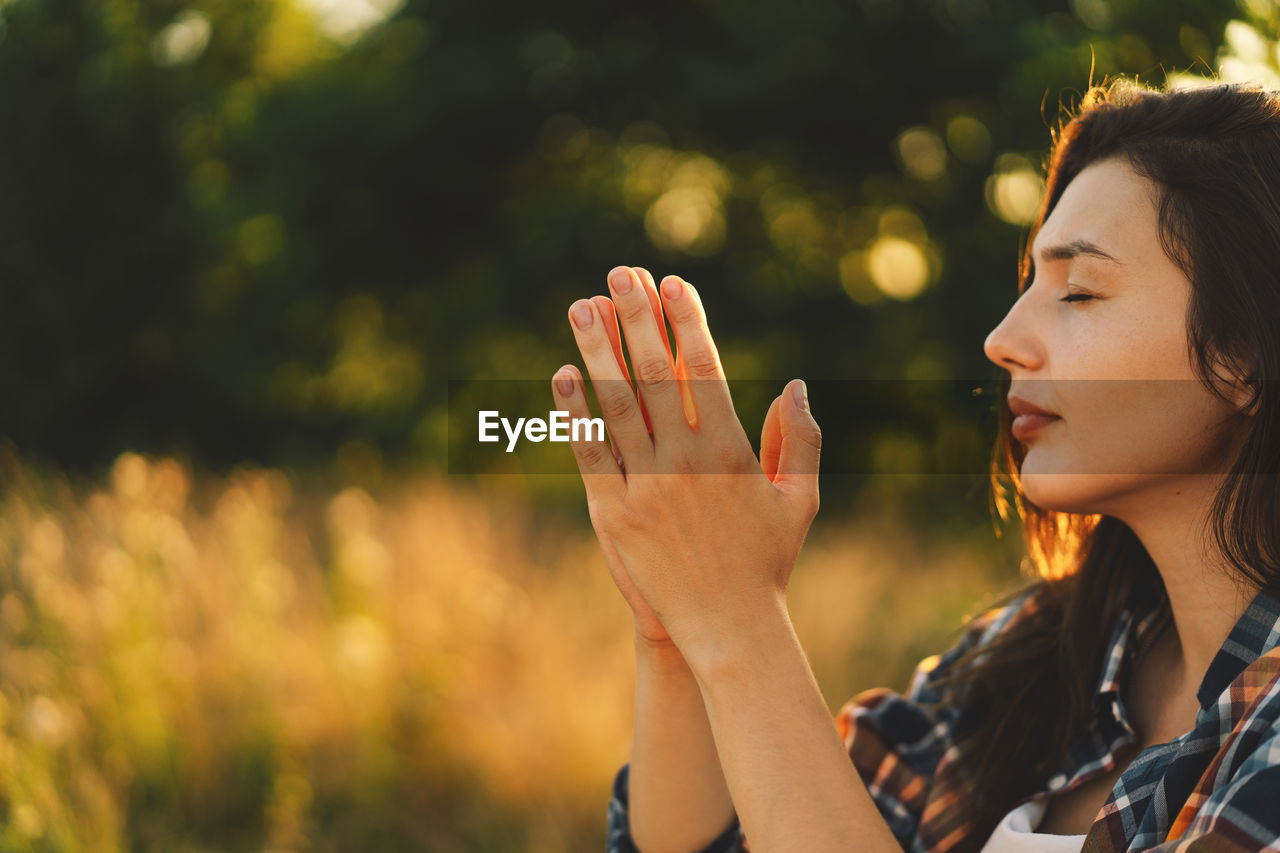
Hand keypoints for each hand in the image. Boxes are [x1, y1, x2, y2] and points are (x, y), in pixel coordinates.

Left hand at [552, 265, 821, 676]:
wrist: (727, 629)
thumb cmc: (767, 562)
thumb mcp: (799, 499)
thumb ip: (797, 440)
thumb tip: (794, 385)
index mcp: (732, 453)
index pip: (705, 371)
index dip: (686, 324)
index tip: (672, 284)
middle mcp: (687, 463)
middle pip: (656, 375)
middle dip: (637, 320)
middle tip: (619, 274)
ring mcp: (648, 488)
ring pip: (618, 406)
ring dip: (598, 351)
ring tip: (581, 306)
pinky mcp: (615, 515)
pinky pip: (591, 454)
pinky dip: (576, 414)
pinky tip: (563, 375)